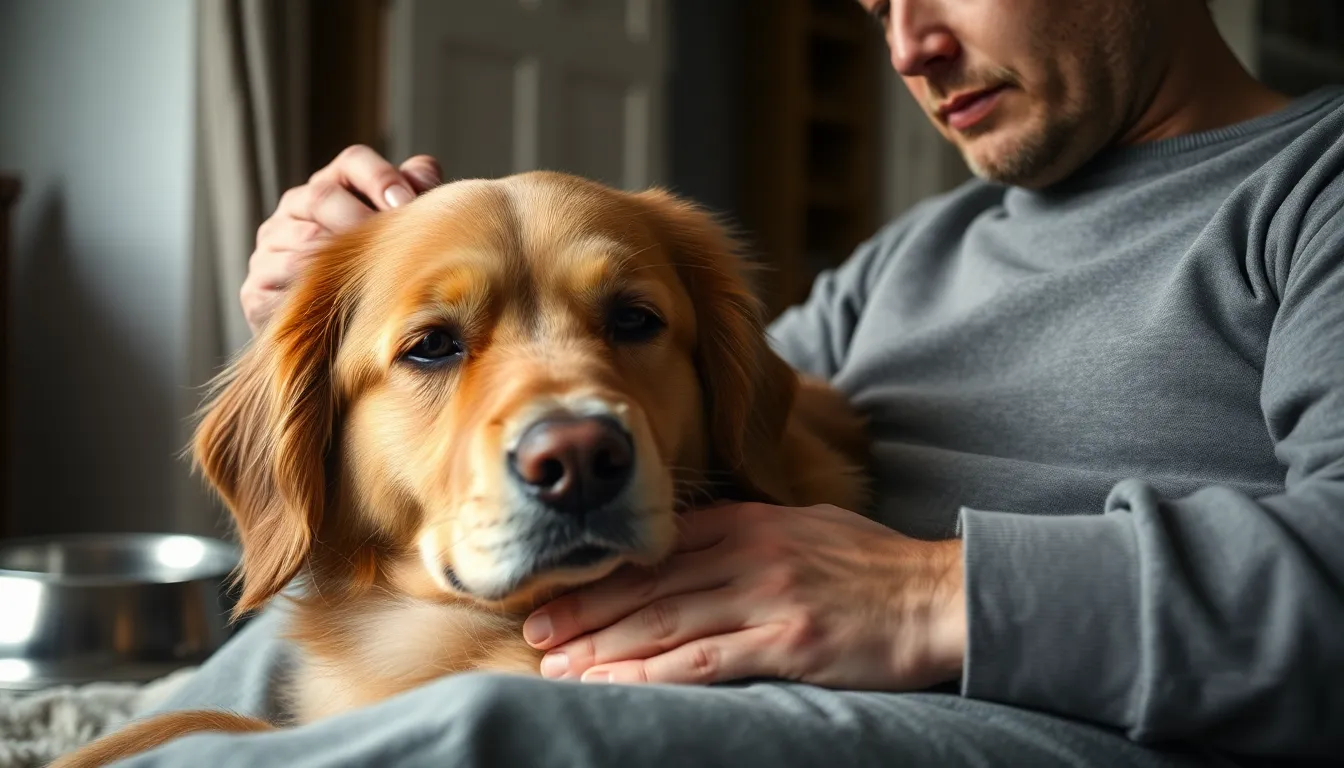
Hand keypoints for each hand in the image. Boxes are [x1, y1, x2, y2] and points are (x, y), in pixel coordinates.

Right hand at [242, 145, 441, 332]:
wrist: (333, 341)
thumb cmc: (373, 275)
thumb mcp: (397, 232)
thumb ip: (416, 194)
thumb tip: (424, 174)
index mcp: (331, 187)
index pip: (353, 161)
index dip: (381, 177)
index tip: (406, 203)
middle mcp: (294, 210)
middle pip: (323, 196)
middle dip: (361, 219)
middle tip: (393, 245)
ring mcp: (269, 249)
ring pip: (303, 244)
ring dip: (340, 261)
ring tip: (375, 280)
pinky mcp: (254, 291)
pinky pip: (280, 288)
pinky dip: (311, 297)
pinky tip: (340, 309)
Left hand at [522, 502, 966, 689]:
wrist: (939, 596)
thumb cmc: (873, 567)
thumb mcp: (805, 527)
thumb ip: (746, 531)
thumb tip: (692, 544)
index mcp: (750, 521)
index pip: (658, 548)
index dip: (602, 573)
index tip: (557, 591)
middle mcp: (749, 552)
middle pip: (648, 584)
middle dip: (585, 609)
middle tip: (534, 630)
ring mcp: (766, 595)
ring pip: (665, 620)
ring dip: (604, 645)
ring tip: (557, 663)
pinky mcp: (787, 640)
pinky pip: (704, 660)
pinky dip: (651, 672)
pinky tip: (613, 682)